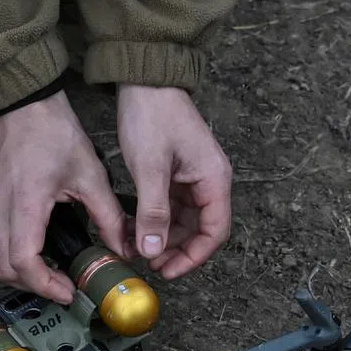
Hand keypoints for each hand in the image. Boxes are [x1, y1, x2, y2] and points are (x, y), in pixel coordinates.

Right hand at [0, 90, 128, 303]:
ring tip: (49, 273)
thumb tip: (122, 247)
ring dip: (18, 274)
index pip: (24, 262)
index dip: (46, 285)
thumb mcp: (90, 174)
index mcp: (25, 204)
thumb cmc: (52, 130)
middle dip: (33, 286)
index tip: (68, 290)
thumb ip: (108, 215)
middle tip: (63, 285)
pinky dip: (7, 257)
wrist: (22, 103)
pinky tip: (34, 252)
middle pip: (3, 269)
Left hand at [116, 84, 231, 279]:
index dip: (194, 257)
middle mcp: (209, 181)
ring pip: (184, 220)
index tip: (169, 270)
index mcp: (214, 179)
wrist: (144, 80)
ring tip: (139, 248)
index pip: (215, 232)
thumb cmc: (152, 115)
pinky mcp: (177, 173)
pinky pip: (171, 206)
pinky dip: (155, 220)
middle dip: (177, 250)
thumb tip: (153, 249)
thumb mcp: (150, 168)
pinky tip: (135, 228)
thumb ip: (154, 212)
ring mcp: (193, 177)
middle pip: (201, 230)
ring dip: (164, 237)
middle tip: (150, 263)